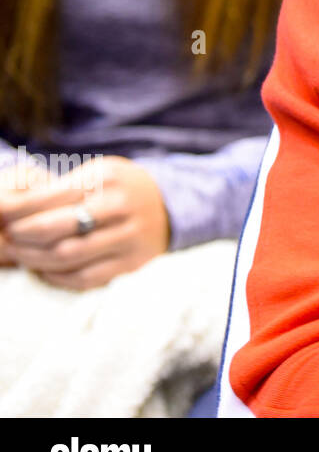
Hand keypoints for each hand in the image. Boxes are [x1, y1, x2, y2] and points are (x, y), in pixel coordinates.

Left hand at [0, 156, 170, 288]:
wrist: (170, 207)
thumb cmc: (120, 189)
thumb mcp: (98, 173)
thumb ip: (60, 187)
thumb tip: (10, 208)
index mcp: (108, 178)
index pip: (50, 197)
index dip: (17, 210)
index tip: (2, 215)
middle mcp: (121, 207)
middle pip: (56, 228)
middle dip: (23, 235)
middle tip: (9, 237)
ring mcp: (129, 237)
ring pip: (68, 256)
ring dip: (34, 259)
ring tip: (20, 255)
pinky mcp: (132, 263)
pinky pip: (85, 278)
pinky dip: (57, 277)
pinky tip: (44, 270)